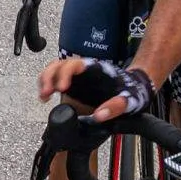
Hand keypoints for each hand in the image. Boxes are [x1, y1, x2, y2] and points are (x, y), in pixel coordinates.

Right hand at [37, 56, 152, 122]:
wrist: (137, 87)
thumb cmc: (133, 91)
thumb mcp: (130, 100)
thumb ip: (116, 107)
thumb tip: (98, 115)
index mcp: (96, 70)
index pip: (75, 64)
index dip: (65, 73)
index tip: (61, 88)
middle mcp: (84, 70)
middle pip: (60, 64)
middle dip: (49, 77)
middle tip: (46, 93)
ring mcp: (78, 76)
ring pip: (55, 69)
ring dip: (45, 80)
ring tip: (43, 96)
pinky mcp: (75, 85)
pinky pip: (56, 79)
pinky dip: (47, 85)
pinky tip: (45, 97)